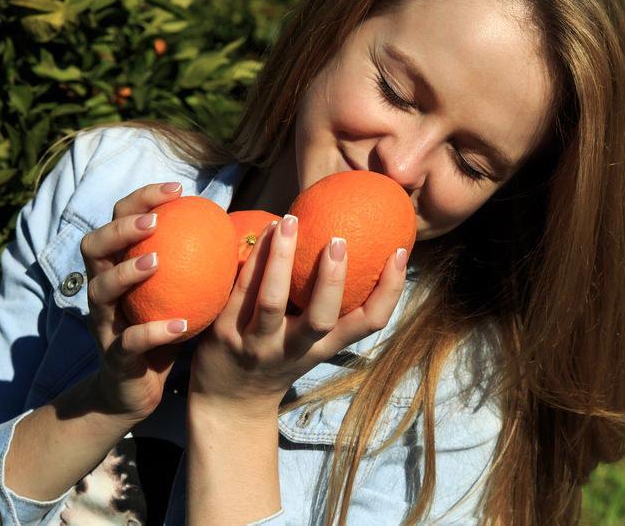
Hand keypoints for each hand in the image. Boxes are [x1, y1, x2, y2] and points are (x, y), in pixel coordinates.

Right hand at [80, 181, 188, 422]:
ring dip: (126, 271)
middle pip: (93, 245)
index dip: (142, 198)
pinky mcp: (114, 357)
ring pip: (100, 289)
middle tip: (154, 222)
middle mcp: (103, 289)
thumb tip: (249, 230)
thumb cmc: (165, 330)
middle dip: (120, 228)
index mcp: (118, 266)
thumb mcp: (182, 292)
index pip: (119, 219)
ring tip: (156, 261)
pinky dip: (154, 331)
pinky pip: (129, 341)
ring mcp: (104, 322)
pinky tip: (182, 325)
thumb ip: (201, 263)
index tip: (178, 189)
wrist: (135, 391)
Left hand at [188, 215, 409, 408]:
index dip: (389, 291)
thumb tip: (353, 244)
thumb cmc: (277, 359)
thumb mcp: (310, 344)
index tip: (400, 253)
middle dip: (332, 280)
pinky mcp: (224, 334)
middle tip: (339, 240)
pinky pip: (240, 291)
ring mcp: (257, 344)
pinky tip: (264, 231)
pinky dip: (254, 258)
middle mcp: (294, 349)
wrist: (228, 403)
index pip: (367, 324)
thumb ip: (326, 306)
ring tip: (290, 221)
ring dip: (283, 259)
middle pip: (321, 318)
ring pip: (272, 301)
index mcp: (323, 348)